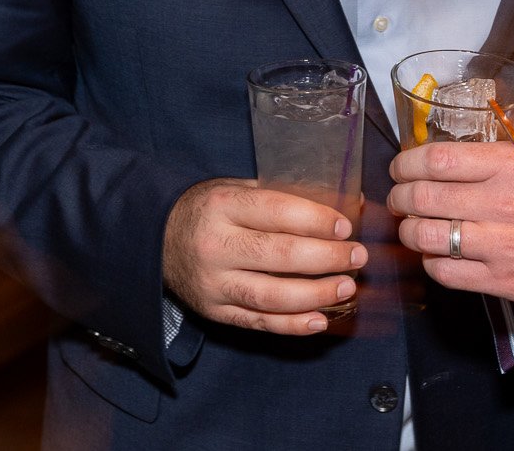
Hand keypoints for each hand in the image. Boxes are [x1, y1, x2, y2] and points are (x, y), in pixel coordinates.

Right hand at [162, 178, 366, 335]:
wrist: (156, 239)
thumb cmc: (208, 210)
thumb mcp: (237, 189)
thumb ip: (283, 197)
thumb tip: (346, 203)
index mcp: (223, 205)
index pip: (276, 212)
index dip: (315, 220)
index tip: (345, 227)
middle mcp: (216, 245)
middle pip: (280, 255)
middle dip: (326, 258)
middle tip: (357, 257)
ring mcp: (214, 283)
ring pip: (271, 295)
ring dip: (316, 294)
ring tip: (346, 288)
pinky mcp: (215, 311)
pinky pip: (258, 322)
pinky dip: (292, 324)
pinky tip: (320, 319)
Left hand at [388, 128, 513, 317]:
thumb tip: (491, 120)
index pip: (440, 159)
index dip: (408, 161)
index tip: (401, 165)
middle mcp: (504, 204)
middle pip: (424, 197)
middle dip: (399, 196)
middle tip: (398, 196)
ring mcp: (502, 247)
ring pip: (428, 238)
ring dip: (409, 231)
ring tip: (411, 227)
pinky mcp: (505, 283)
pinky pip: (448, 274)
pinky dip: (432, 263)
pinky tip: (436, 255)